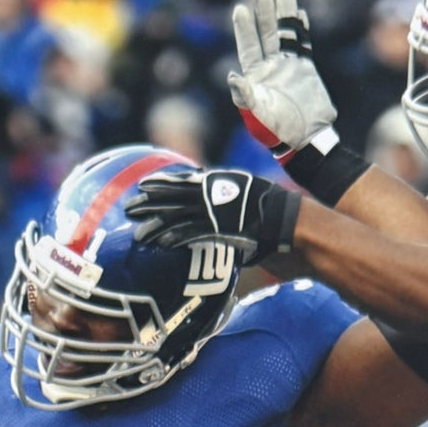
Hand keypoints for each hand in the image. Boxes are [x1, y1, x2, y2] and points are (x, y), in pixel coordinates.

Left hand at [128, 169, 299, 265]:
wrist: (297, 228)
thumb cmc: (278, 227)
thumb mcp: (250, 214)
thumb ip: (229, 217)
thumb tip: (216, 230)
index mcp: (223, 184)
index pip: (187, 181)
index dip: (165, 184)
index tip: (145, 186)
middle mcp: (218, 193)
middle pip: (176, 195)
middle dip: (151, 201)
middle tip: (130, 207)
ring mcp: (219, 210)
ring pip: (180, 214)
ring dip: (157, 224)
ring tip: (138, 234)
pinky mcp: (223, 228)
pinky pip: (194, 233)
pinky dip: (177, 238)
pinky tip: (161, 245)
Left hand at [229, 0, 337, 159]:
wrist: (306, 139)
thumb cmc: (278, 131)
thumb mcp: (258, 115)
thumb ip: (246, 96)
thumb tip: (232, 77)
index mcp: (256, 78)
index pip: (248, 47)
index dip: (244, 29)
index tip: (240, 9)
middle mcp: (271, 69)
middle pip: (266, 35)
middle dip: (263, 14)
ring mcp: (289, 68)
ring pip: (285, 35)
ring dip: (283, 15)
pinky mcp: (306, 70)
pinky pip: (302, 44)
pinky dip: (301, 29)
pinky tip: (299, 13)